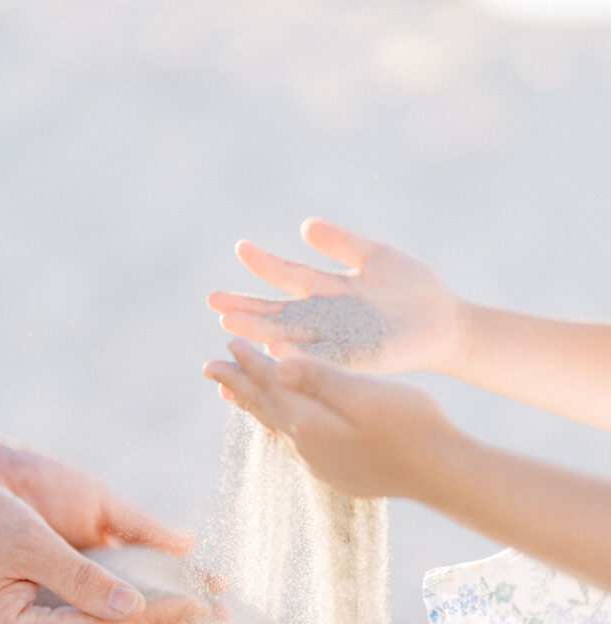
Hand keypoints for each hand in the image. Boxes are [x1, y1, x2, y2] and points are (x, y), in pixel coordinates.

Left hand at [203, 339, 453, 500]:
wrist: (440, 473)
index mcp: (309, 422)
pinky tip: (286, 424)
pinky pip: (295, 442)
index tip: (228, 340)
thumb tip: (276, 363)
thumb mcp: (365, 393)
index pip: (271, 384)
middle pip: (264, 407)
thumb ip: (320, 378)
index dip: (249, 361)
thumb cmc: (411, 425)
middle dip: (238, 384)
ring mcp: (320, 463)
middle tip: (210, 368)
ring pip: (277, 426)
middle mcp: (306, 446)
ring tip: (237, 394)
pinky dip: (280, 424)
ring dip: (256, 406)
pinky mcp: (336, 472)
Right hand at [208, 218, 465, 374]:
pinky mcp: (357, 360)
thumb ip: (342, 243)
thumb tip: (304, 226)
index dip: (265, 265)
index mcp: (329, 292)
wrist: (446, 322)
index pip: (289, 277)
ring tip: (231, 327)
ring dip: (262, 334)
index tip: (241, 248)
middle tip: (214, 304)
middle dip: (247, 309)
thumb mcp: (375, 256)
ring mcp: (338, 341)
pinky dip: (300, 356)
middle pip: (279, 313)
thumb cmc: (413, 288)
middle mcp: (326, 319)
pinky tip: (277, 349)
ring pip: (292, 337)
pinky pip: (323, 359)